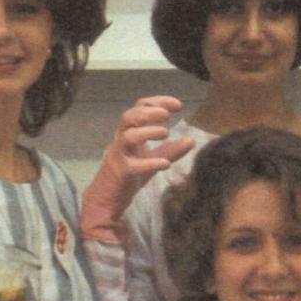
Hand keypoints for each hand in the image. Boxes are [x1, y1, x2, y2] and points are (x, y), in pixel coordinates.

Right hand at [80, 96, 194, 238]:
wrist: (109, 198)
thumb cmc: (130, 174)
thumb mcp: (153, 159)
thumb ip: (170, 151)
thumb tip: (191, 140)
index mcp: (129, 132)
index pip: (140, 108)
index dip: (158, 102)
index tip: (178, 105)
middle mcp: (121, 140)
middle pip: (128, 117)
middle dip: (148, 112)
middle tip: (167, 115)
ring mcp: (119, 156)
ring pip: (127, 137)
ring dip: (147, 132)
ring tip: (166, 133)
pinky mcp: (120, 173)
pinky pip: (132, 165)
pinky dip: (150, 163)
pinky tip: (166, 164)